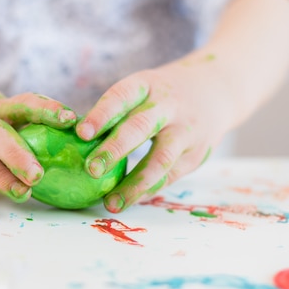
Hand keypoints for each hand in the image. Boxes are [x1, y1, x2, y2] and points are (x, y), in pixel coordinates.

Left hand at [75, 54, 235, 212]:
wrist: (216, 90)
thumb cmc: (161, 94)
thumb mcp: (142, 88)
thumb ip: (115, 112)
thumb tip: (72, 143)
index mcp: (148, 85)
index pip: (122, 96)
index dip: (102, 114)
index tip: (81, 133)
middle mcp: (169, 106)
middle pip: (141, 126)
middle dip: (115, 149)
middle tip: (91, 169)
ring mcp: (186, 131)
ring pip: (161, 159)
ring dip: (134, 184)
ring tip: (110, 203)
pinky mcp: (196, 155)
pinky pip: (170, 176)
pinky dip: (148, 190)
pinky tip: (129, 201)